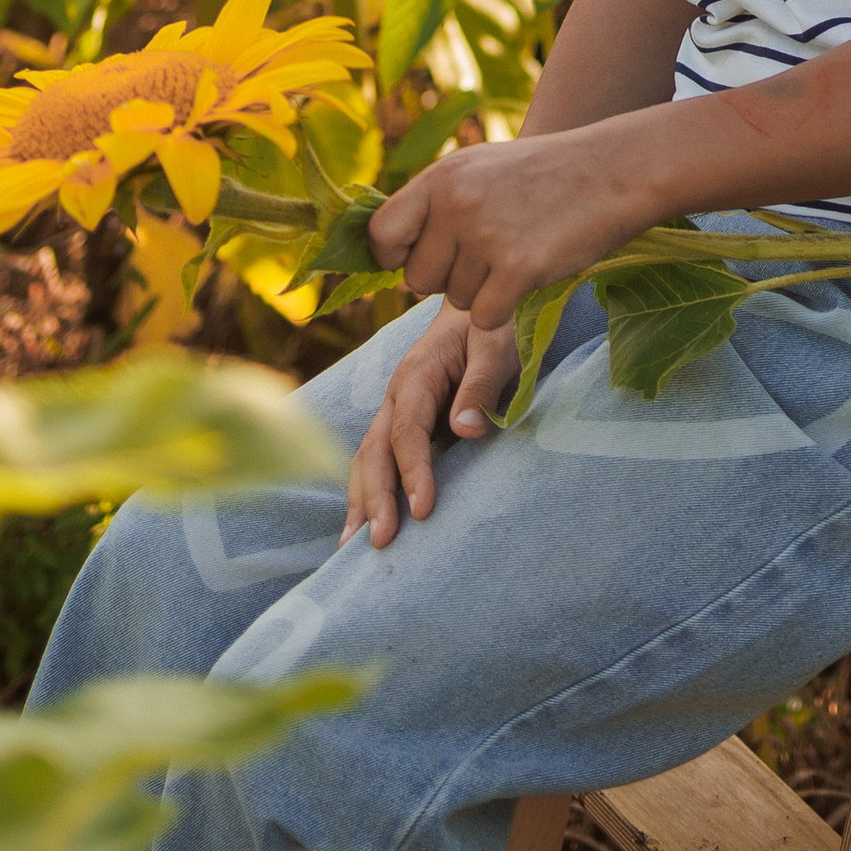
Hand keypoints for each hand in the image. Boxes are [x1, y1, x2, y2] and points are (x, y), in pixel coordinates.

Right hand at [342, 303, 520, 546]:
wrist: (478, 302)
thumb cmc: (493, 324)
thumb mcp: (496, 346)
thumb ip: (481, 386)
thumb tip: (466, 431)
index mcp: (417, 375)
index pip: (408, 431)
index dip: (413, 471)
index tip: (423, 509)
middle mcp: (396, 396)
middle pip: (375, 451)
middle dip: (375, 498)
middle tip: (381, 542)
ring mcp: (394, 410)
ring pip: (367, 459)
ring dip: (361, 501)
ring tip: (354, 547)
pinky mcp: (401, 423)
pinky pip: (377, 460)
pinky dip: (366, 493)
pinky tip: (362, 525)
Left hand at [364, 126, 665, 329]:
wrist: (615, 170)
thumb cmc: (544, 174)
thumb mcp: (478, 169)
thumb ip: (435, 203)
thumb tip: (385, 249)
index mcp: (441, 177)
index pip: (381, 233)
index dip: (393, 256)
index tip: (415, 259)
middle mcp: (456, 204)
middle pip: (417, 279)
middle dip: (446, 279)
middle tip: (484, 257)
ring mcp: (486, 236)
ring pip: (455, 300)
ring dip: (482, 291)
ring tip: (517, 252)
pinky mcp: (518, 268)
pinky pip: (484, 316)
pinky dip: (503, 309)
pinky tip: (528, 277)